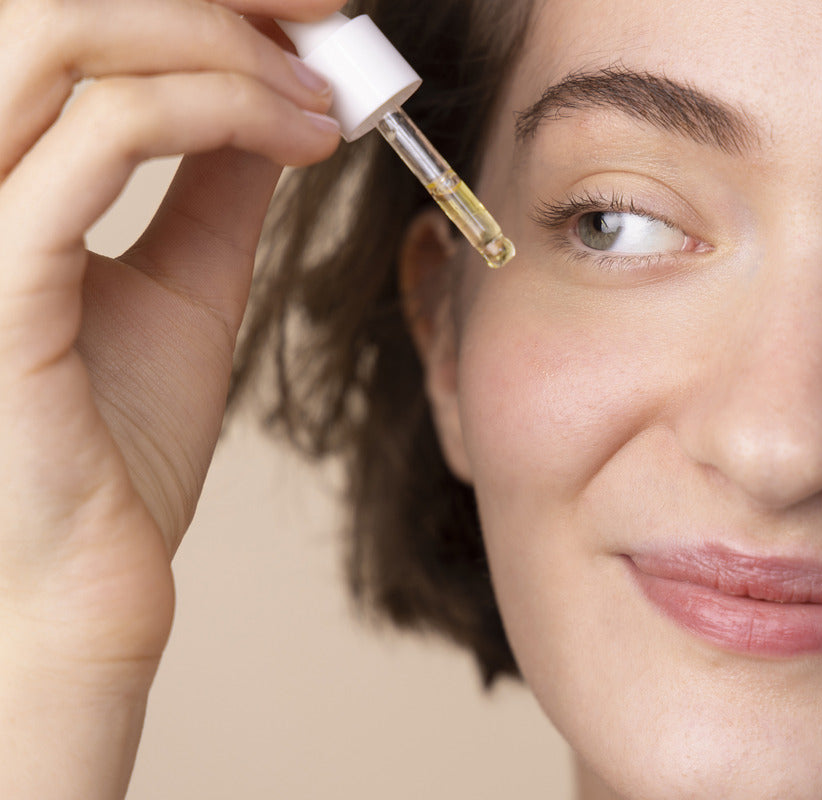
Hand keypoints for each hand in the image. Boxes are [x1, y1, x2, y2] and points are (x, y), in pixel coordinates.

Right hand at [0, 1, 341, 795]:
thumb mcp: (177, 282)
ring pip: (58, 35)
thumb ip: (210, 179)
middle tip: (324, 14)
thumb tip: (276, 86)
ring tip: (318, 96)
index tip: (302, 2)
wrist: (85, 576)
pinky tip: (301, 141)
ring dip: (214, 39)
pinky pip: (101, 136)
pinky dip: (219, 110)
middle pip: (47, 0)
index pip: (53, 17)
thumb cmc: (115, 444)